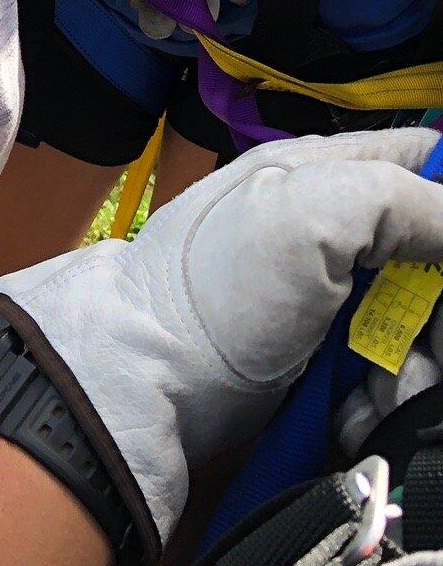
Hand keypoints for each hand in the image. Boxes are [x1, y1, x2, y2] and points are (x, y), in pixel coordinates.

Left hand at [0, 128, 442, 565]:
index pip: (422, 158)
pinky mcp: (326, 359)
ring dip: (417, 361)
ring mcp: (330, 298)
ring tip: (387, 386)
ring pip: (419, 323)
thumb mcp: (313, 214)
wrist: (151, 381)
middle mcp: (333, 229)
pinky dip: (387, 396)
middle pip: (430, 255)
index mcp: (325, 171)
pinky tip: (360, 408)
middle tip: (426, 340)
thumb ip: (402, 199)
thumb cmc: (218, 288)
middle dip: (434, 307)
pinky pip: (389, 373)